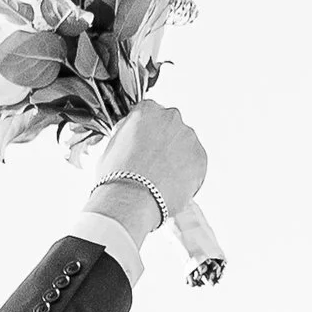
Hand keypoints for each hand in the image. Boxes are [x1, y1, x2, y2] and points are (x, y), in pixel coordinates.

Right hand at [77, 99, 206, 234]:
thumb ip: (126, 136)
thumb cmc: (116, 178)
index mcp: (147, 109)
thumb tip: (132, 139)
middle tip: (153, 169)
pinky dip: (188, 176)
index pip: (151, 116)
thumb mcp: (111, 147)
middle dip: (164, 146)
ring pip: (185, 147)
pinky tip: (172, 189)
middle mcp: (171, 116)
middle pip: (171, 129)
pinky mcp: (201, 157)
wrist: (130, 202)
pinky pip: (196, 165)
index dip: (147, 136)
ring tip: (162, 183)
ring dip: (177, 161)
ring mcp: (188, 136)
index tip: (144, 150)